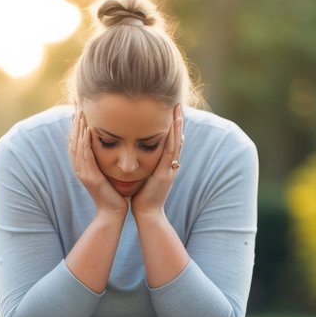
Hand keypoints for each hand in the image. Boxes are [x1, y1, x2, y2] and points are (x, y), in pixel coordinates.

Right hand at [70, 110, 127, 216]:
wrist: (113, 213)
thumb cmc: (114, 193)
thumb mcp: (108, 172)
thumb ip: (105, 159)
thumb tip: (111, 144)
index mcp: (83, 165)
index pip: (77, 140)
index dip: (77, 124)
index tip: (81, 107)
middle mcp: (80, 167)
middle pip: (73, 139)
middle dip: (75, 121)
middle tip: (77, 103)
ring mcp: (83, 172)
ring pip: (77, 144)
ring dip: (79, 127)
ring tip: (81, 110)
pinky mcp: (90, 176)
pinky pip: (85, 155)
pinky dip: (85, 141)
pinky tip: (88, 129)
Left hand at [130, 104, 182, 218]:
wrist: (147, 214)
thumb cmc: (142, 197)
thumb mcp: (144, 176)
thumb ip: (145, 165)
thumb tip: (137, 154)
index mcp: (164, 164)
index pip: (169, 140)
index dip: (171, 125)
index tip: (170, 109)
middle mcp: (170, 164)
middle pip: (176, 137)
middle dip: (177, 120)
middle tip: (177, 102)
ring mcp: (170, 168)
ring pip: (176, 141)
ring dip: (178, 124)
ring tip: (178, 107)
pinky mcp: (166, 172)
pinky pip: (171, 151)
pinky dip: (173, 137)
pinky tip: (174, 126)